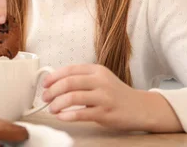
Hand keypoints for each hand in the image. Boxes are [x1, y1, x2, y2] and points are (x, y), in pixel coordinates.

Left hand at [42, 64, 181, 131]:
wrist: (141, 108)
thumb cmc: (116, 94)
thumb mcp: (101, 79)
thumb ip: (82, 79)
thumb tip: (55, 83)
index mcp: (97, 70)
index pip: (70, 69)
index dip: (54, 76)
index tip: (45, 84)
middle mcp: (100, 81)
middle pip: (69, 82)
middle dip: (52, 90)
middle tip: (45, 98)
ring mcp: (104, 97)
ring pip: (73, 97)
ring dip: (58, 103)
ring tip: (52, 108)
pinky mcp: (106, 113)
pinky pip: (82, 113)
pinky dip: (68, 115)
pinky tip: (62, 117)